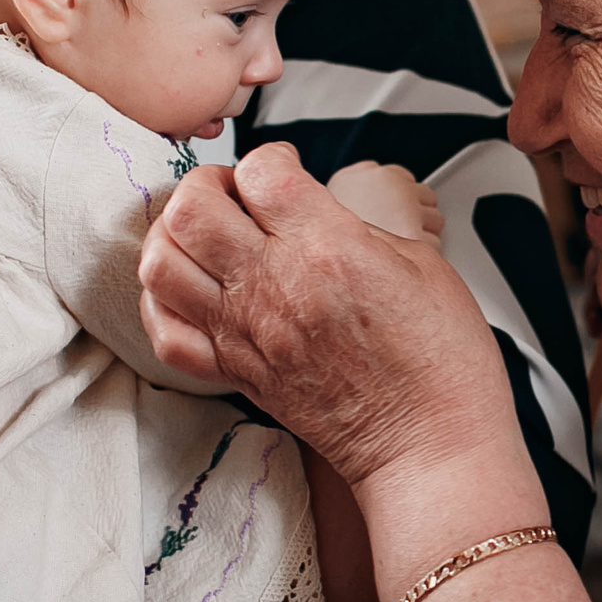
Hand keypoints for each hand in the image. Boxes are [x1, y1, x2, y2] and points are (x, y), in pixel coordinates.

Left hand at [139, 145, 513, 495]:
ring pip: (162, 263)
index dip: (272, 157)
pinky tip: (192, 289)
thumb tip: (317, 208)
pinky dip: (164, 301)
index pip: (259, 171)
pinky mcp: (235, 373)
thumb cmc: (439, 364)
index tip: (287, 169)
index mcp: (328, 249)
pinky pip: (164, 331)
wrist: (430, 444)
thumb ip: (357, 224)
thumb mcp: (421, 262)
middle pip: (191, 208)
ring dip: (176, 236)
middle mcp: (275, 288)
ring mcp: (246, 333)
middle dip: (207, 184)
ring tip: (208, 235)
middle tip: (235, 194)